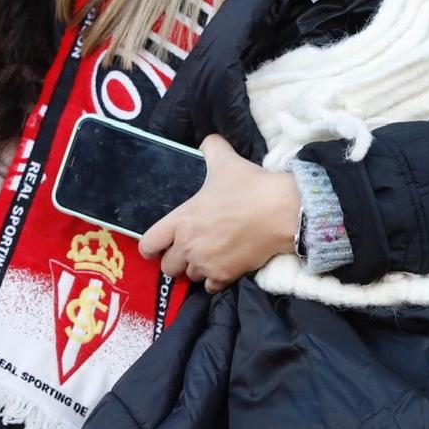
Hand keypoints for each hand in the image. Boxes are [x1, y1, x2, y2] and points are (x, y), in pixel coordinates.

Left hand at [139, 135, 299, 291]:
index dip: (151, 246)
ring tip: (209, 256)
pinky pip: (210, 287)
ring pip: (190, 277)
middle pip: (167, 267)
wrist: (280, 212)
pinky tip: (223, 267)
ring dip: (196, 269)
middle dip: (176, 260)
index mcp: (181, 221)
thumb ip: (211, 148)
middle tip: (189, 249)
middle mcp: (188, 246)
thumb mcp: (225, 160)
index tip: (160, 244)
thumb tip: (208, 140)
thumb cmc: (248, 186)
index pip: (148, 244)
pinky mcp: (226, 276)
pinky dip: (214, 280)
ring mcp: (206, 264)